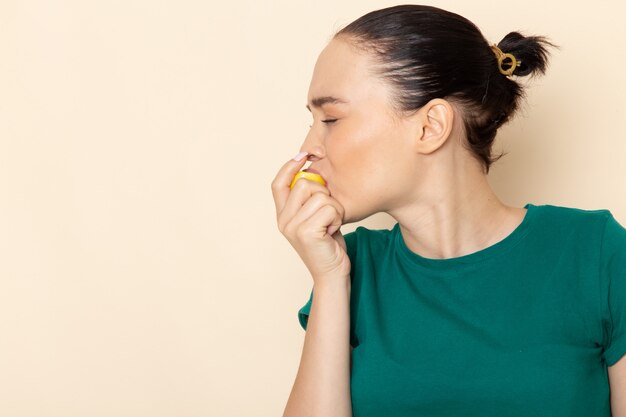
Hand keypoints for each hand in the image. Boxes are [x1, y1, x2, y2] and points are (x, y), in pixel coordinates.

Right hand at [271, 154, 350, 282]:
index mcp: (282, 216)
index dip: (289, 166)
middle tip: (329, 211)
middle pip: (304, 183)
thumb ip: (310, 199)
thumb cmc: (328, 245)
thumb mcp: (316, 218)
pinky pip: (329, 208)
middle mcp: (283, 221)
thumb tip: (314, 170)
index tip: (304, 155)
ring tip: (332, 223)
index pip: (278, 183)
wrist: (332, 273)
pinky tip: (334, 230)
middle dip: (324, 192)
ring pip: (320, 195)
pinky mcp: (306, 233)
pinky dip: (337, 217)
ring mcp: (292, 227)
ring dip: (334, 207)